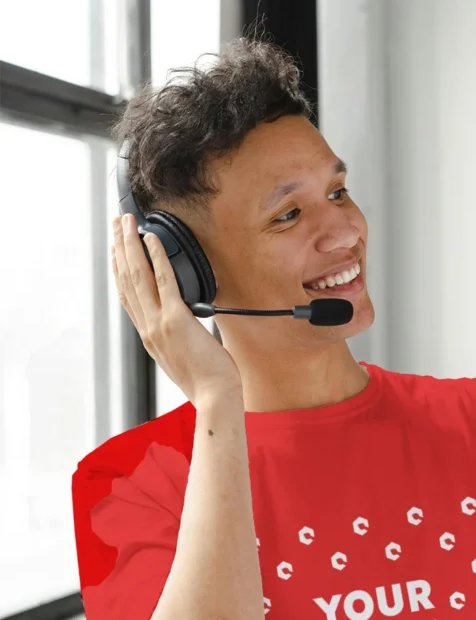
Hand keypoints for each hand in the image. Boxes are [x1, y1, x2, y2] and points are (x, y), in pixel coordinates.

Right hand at [112, 214, 241, 406]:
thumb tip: (188, 321)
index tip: (117, 249)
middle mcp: (147, 328)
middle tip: (116, 224)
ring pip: (138, 276)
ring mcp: (159, 323)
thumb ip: (179, 336)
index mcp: (149, 336)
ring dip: (131, 245)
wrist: (215, 397)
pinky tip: (153, 239)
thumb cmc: (207, 381)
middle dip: (119, 248)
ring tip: (126, 222)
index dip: (119, 269)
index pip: (127, 296)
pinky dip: (157, 258)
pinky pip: (164, 281)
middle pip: (126, 280)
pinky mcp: (177, 320)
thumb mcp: (184, 356)